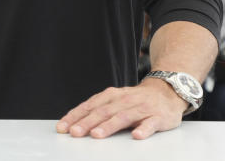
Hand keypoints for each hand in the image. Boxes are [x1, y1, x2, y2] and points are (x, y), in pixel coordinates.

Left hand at [56, 77, 187, 138]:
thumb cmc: (135, 100)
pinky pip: (150, 123)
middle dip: (87, 122)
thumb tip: (74, 123)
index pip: (89, 106)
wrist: (166, 91)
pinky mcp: (158, 117)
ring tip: (96, 135)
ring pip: (123, 117)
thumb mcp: (115, 100)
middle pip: (103, 112)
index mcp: (111, 96)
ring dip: (108, 126)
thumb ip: (98, 110)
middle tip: (74, 132)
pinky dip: (143, 129)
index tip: (62, 127)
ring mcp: (141, 108)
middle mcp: (124, 100)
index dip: (75, 116)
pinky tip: (136, 136)